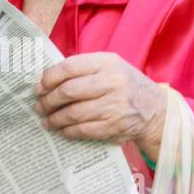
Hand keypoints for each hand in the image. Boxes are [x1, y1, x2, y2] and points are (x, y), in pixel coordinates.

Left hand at [35, 52, 167, 161]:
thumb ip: (83, 69)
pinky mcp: (114, 126)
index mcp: (107, 63)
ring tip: (47, 120)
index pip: (69, 67)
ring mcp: (114, 106)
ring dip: (54, 118)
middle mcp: (112, 82)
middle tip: (40, 106)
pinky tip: (62, 129)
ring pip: (73, 113)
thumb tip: (47, 80)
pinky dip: (68, 131)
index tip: (38, 87)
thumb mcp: (110, 67)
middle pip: (68, 91)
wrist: (155, 110)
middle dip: (48, 101)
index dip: (48, 78)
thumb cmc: (125, 86)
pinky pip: (82, 130)